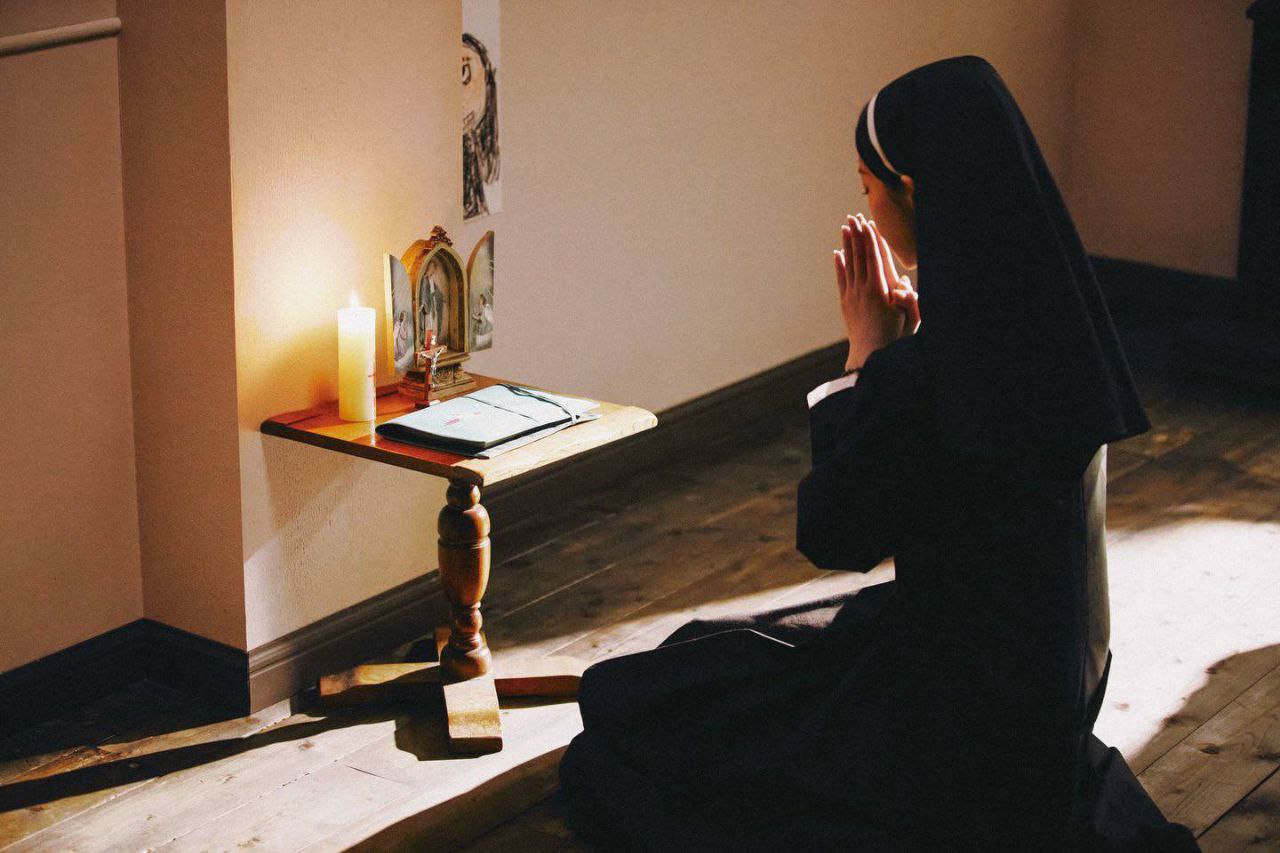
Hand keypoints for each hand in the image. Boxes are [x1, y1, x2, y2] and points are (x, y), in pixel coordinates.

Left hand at [833, 214, 915, 371]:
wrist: (869, 356)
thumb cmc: (894, 338)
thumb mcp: (908, 319)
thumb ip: (908, 300)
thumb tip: (904, 283)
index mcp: (879, 290)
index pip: (874, 258)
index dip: (870, 240)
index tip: (867, 224)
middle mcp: (862, 289)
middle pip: (859, 256)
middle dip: (857, 235)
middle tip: (853, 217)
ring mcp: (852, 296)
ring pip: (849, 264)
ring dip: (847, 245)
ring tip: (845, 228)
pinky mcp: (846, 304)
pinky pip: (841, 279)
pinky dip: (839, 265)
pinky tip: (837, 253)